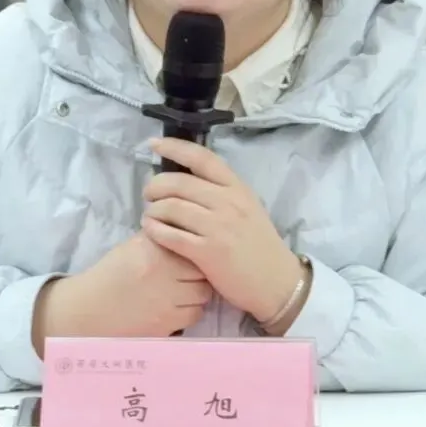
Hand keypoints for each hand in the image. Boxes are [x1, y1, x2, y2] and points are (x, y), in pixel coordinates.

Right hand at [35, 232, 212, 342]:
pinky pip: (195, 315)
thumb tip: (188, 229)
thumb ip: (160, 238)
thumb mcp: (133, 246)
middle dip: (199, 271)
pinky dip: (190, 311)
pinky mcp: (166, 324)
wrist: (87, 310)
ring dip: (197, 292)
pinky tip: (177, 307)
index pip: (193, 243)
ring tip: (183, 291)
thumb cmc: (111, 275)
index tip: (190, 254)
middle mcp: (162, 271)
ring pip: (203, 293)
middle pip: (202, 269)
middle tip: (188, 275)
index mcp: (152, 248)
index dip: (194, 250)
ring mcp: (166, 300)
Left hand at [141, 138, 303, 324]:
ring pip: (171, 207)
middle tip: (148, 194)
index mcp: (237, 188)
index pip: (202, 158)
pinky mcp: (208, 252)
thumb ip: (222, 193)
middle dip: (155, 186)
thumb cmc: (259, 245)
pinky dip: (155, 230)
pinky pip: (171, 235)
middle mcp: (228, 202)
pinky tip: (150, 231)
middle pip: (178, 182)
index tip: (153, 144)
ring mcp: (218, 226)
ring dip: (152, 210)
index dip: (174, 147)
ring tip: (150, 216)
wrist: (277, 282)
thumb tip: (187, 180)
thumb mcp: (248, 208)